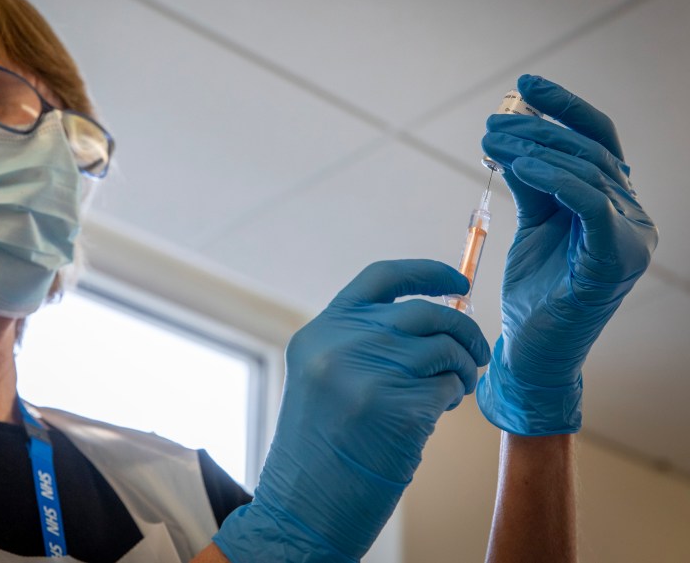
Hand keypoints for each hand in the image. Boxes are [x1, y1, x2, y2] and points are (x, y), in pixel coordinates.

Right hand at [213, 260, 489, 561]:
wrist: (302, 506)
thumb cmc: (321, 446)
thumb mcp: (325, 376)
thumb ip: (364, 341)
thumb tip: (435, 320)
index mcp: (321, 331)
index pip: (381, 278)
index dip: (426, 272)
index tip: (458, 282)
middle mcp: (340, 343)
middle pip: (423, 311)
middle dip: (463, 329)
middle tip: (476, 352)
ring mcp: (367, 373)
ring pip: (444, 348)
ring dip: (463, 367)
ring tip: (457, 388)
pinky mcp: (395, 408)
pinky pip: (447, 386)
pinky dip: (452, 397)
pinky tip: (437, 411)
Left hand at [477, 74, 657, 435]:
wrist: (534, 352)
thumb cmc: (535, 290)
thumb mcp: (532, 225)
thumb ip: (533, 184)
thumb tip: (513, 139)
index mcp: (613, 204)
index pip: (597, 140)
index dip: (564, 108)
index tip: (523, 85)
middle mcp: (631, 216)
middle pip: (588, 151)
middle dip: (537, 129)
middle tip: (492, 124)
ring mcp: (629, 238)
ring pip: (588, 172)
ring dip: (537, 148)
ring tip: (494, 141)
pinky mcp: (614, 261)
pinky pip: (591, 205)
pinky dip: (558, 179)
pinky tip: (521, 165)